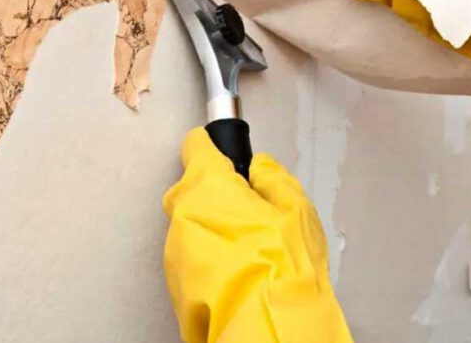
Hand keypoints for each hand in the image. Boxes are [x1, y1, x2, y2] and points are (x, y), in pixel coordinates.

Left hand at [163, 128, 351, 342]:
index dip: (213, 147)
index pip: (196, 146)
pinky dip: (208, 259)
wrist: (266, 327)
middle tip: (249, 209)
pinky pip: (190, 258)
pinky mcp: (174, 284)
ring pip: (190, 226)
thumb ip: (273, 178)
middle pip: (191, 189)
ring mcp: (174, 251)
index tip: (225, 153)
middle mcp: (182, 214)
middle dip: (215, 193)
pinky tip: (237, 271)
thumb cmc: (281, 266)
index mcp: (207, 186)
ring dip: (211, 229)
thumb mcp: (295, 209)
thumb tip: (260, 170)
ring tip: (249, 249)